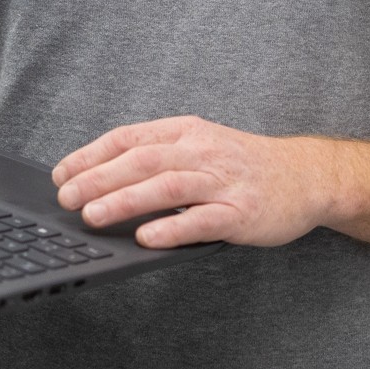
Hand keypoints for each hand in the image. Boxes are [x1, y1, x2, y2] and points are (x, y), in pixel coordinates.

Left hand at [51, 115, 338, 248]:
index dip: (91, 154)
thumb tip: (101, 176)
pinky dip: (172, 228)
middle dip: (99, 178)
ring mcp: (223, 181)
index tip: (62, 173)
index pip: (129, 137)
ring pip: (167, 187)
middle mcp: (202, 151)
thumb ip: (159, 155)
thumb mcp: (201, 144)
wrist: (306, 176)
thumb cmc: (244, 164)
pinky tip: (146, 238)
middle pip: (142, 160)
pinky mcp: (242, 211)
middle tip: (66, 197)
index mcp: (186, 131)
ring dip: (126, 200)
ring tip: (93, 215)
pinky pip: (202, 220)